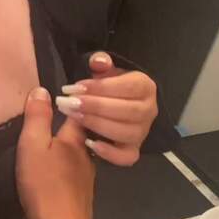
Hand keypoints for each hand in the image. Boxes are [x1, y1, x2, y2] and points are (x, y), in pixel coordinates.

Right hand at [16, 87, 94, 218]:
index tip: (60, 96)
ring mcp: (86, 177)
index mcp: (75, 140)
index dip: (70, 103)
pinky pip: (75, 171)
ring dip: (67, 146)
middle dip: (68, 124)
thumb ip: (37, 118)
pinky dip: (67, 165)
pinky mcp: (81, 195)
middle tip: (51, 117)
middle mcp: (86, 155)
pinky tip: (56, 170)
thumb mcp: (33, 145)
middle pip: (78, 134)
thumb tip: (41, 90)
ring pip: (78, 154)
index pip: (78, 114)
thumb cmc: (44, 184)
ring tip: (50, 142)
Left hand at [56, 52, 158, 166]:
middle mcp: (149, 110)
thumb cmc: (106, 85)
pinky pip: (127, 157)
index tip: (75, 88)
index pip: (128, 87)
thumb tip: (98, 62)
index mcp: (145, 86)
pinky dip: (110, 153)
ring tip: (74, 117)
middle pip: (128, 111)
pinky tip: (89, 143)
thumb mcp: (103, 70)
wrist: (111, 103)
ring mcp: (142, 132)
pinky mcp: (133, 150)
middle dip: (96, 107)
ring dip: (98, 125)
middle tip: (69, 103)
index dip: (101, 88)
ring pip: (126, 133)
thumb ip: (100, 62)